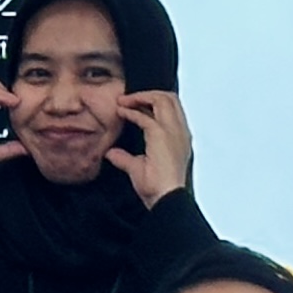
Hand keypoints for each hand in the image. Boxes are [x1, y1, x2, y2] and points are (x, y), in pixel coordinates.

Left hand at [105, 89, 193, 204]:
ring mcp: (173, 132)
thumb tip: (112, 153)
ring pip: (163, 99)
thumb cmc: (158, 189)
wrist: (165, 199)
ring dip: (141, 96)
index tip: (134, 105)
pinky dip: (132, 111)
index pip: (171, 110)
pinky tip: (121, 112)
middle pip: (170, 98)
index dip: (152, 103)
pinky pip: (146, 116)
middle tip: (127, 98)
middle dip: (148, 94)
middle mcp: (180, 132)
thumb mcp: (138, 169)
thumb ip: (125, 158)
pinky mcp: (161, 135)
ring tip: (123, 100)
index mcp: (180, 138)